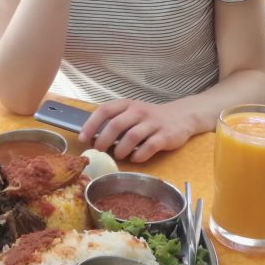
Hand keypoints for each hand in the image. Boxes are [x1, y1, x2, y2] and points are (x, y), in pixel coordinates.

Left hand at [78, 99, 197, 162]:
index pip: (105, 110)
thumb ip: (116, 122)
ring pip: (132, 136)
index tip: (83, 138)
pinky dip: (139, 155)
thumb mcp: (132, 113)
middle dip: (104, 140)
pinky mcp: (165, 136)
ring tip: (118, 156)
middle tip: (99, 151)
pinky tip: (135, 159)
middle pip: (116, 124)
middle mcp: (139, 111)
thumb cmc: (150, 118)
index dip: (91, 124)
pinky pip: (149, 147)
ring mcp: (153, 123)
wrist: (182, 116)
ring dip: (121, 149)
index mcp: (127, 105)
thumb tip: (94, 139)